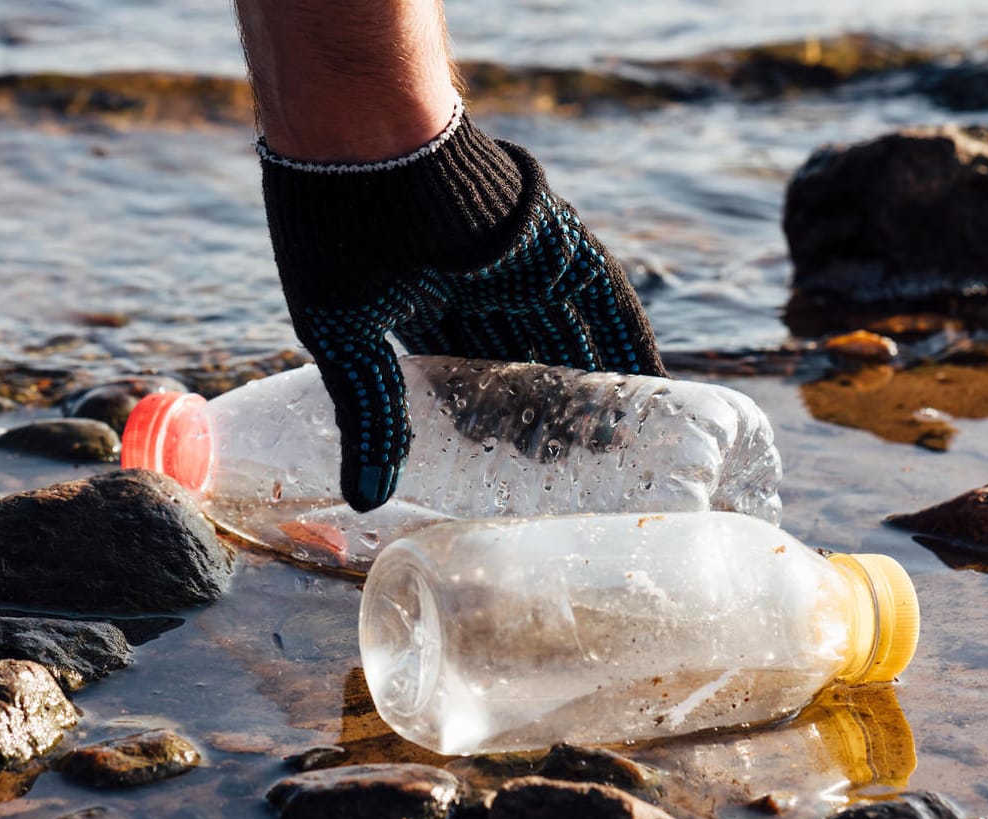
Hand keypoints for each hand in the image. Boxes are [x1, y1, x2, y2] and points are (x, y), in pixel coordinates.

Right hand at [261, 111, 664, 510]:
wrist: (369, 152)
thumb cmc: (336, 234)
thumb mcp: (345, 343)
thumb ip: (367, 418)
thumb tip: (365, 497)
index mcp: (422, 300)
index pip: (467, 371)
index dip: (486, 418)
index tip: (502, 467)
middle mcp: (478, 283)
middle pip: (525, 359)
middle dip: (545, 413)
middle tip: (567, 470)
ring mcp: (522, 263)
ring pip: (570, 337)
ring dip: (593, 388)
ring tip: (617, 445)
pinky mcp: (557, 245)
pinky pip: (608, 300)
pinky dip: (629, 342)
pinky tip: (652, 385)